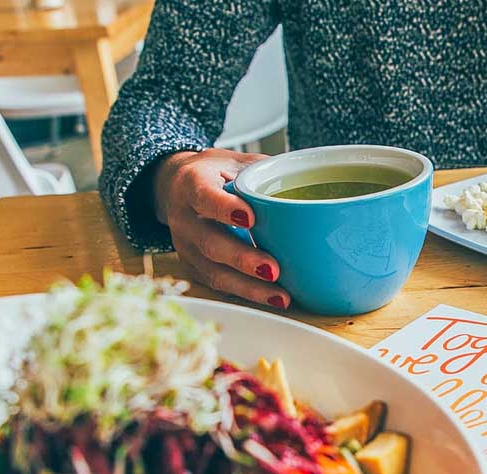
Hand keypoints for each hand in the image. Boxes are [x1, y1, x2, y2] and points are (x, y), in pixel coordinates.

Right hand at [152, 149, 289, 308]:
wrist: (176, 188)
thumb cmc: (215, 175)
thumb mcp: (236, 161)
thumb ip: (267, 170)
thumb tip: (310, 180)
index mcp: (193, 184)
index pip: (205, 196)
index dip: (225, 208)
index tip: (251, 218)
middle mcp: (185, 219)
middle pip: (210, 243)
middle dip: (243, 259)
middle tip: (273, 269)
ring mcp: (188, 248)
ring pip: (215, 273)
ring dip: (250, 288)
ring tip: (281, 296)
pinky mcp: (195, 268)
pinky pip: (221, 285)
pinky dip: (248, 294)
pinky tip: (273, 299)